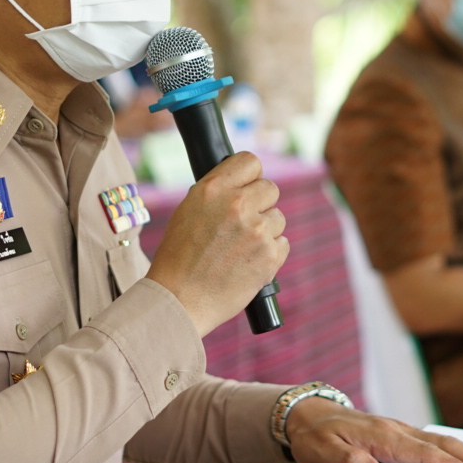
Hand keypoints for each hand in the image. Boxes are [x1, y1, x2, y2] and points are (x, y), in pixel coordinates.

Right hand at [146, 151, 288, 335]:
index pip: (250, 161)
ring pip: (278, 218)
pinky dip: (270, 253)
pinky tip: (248, 262)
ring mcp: (257, 231)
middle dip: (260, 204)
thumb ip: (217, 194)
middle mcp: (238, 205)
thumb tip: (241, 184)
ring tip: (240, 249)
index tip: (246, 187)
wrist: (180, 300)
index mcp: (214, 189)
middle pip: (270, 188)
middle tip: (243, 223)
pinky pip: (283, 243)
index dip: (249, 176)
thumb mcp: (188, 211)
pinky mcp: (270, 256)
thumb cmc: (178, 258)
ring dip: (265, 230)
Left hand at [284, 398, 462, 462]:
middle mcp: (395, 430)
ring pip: (438, 442)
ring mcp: (398, 432)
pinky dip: (451, 450)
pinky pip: (429, 444)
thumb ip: (350, 462)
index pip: (420, 452)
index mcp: (381, 435)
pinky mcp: (396, 438)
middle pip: (439, 443)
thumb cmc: (315, 436)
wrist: (304, 418)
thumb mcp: (324, 452)